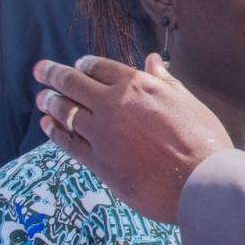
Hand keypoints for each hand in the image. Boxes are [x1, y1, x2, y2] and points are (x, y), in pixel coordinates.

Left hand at [35, 54, 230, 222]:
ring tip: (42, 98)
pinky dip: (54, 131)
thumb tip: (152, 61)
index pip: (100, 67)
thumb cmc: (203, 141)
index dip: (85, 64)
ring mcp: (102, 133)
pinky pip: (68, 142)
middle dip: (53, 74)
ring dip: (51, 102)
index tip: (78, 65)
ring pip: (66, 111)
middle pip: (74, 84)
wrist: (201, 183)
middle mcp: (114, 104)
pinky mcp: (98, 161)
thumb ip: (165, 81)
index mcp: (137, 85)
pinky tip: (47, 126)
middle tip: (41, 70)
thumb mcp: (188, 102)